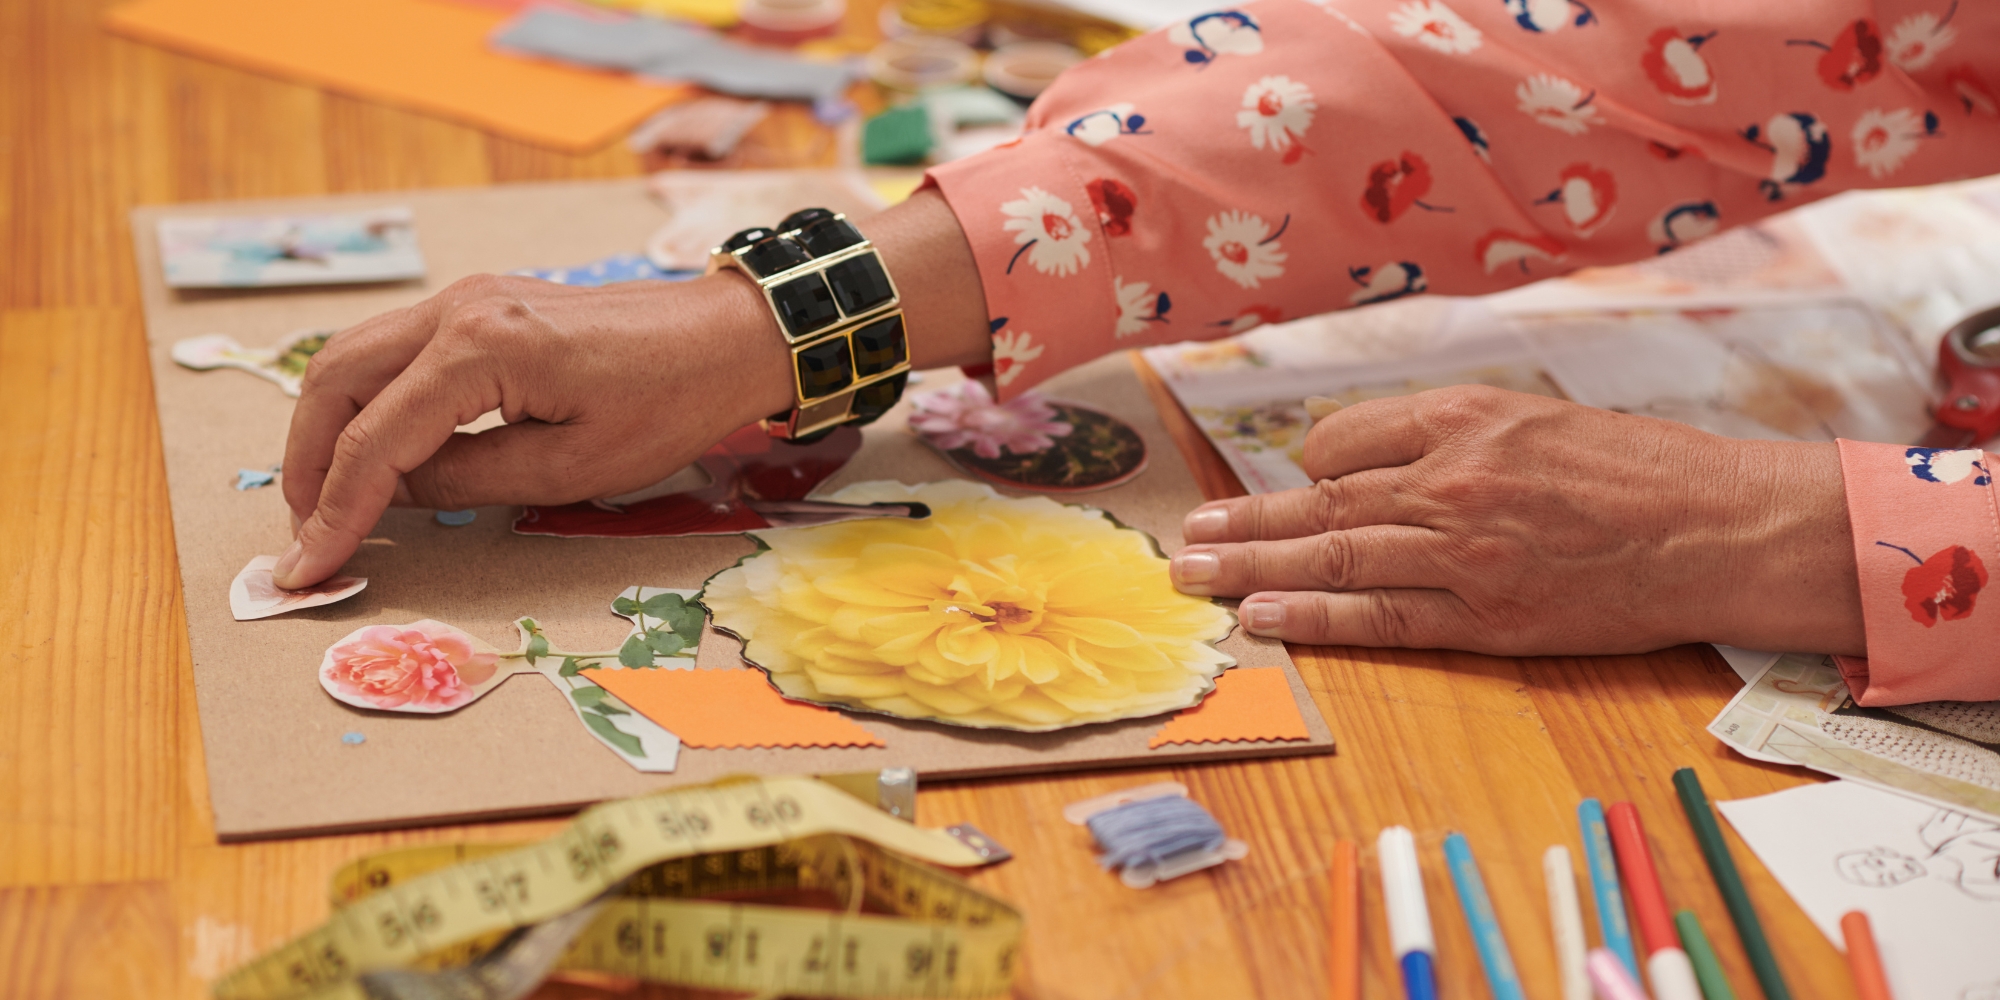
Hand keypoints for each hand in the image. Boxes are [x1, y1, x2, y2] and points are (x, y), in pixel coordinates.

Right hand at [276, 189, 992, 588]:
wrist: (725, 335)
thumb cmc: (669, 402)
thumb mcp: (571, 468)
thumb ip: (469, 481)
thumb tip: (390, 495)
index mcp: (481, 349)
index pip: (375, 441)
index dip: (335, 512)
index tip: (306, 569)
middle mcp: (459, 309)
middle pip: (336, 381)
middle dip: (307, 462)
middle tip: (306, 533)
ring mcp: (466, 298)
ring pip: (355, 358)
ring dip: (328, 428)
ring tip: (327, 501)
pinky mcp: (480, 305)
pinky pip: (395, 352)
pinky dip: (367, 401)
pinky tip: (374, 454)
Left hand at [1169, 386, 1865, 655]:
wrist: (1720, 528)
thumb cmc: (1635, 468)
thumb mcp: (1535, 418)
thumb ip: (1447, 436)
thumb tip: (1358, 465)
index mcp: (1465, 416)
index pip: (1341, 441)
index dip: (1307, 471)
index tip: (1285, 492)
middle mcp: (1455, 478)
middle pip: (1320, 505)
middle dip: (1242, 524)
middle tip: (1186, 539)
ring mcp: (1468, 552)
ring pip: (1336, 559)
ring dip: (1253, 570)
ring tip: (1195, 578)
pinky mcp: (1490, 617)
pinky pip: (1382, 618)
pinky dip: (1316, 617)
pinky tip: (1263, 618)